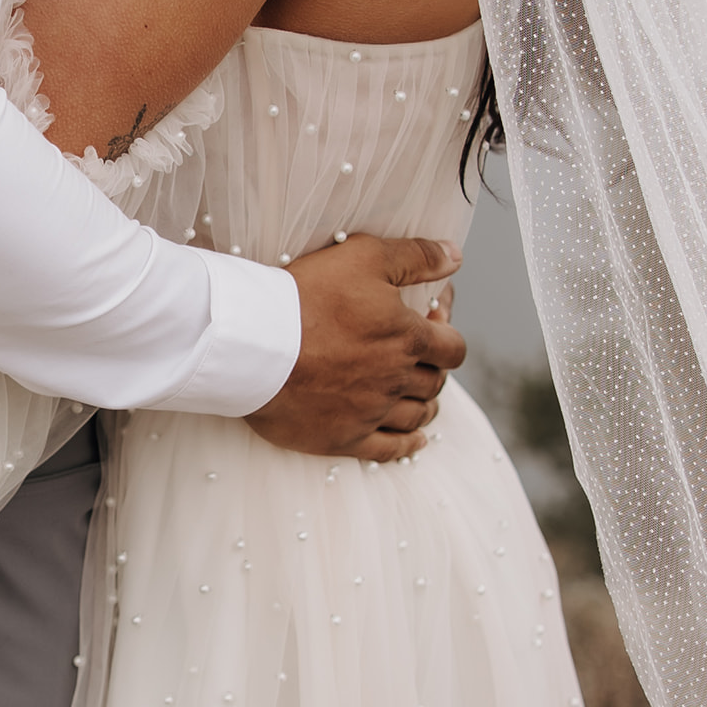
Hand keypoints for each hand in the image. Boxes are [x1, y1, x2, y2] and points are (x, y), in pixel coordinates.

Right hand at [245, 234, 465, 460]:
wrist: (253, 343)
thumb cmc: (305, 296)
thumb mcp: (364, 257)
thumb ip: (415, 257)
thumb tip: (454, 257)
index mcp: (407, 338)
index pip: (453, 348)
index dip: (449, 337)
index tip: (435, 328)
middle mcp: (396, 379)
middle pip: (434, 383)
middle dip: (434, 370)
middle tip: (421, 360)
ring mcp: (371, 412)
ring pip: (417, 416)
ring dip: (425, 406)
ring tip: (420, 397)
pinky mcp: (344, 438)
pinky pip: (388, 450)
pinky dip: (407, 445)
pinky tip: (414, 439)